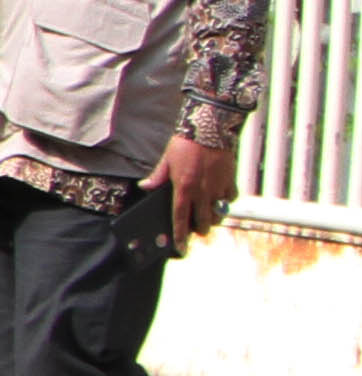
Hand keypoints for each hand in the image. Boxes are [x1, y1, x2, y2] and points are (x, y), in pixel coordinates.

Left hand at [157, 132, 236, 248]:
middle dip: (200, 229)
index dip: (180, 235)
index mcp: (183, 188)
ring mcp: (218, 186)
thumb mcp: (166, 160)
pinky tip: (221, 200)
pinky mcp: (230, 179)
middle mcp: (202, 191)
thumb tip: (144, 187)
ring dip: (214, 218)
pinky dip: (226, 201)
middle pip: (203, 221)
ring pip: (219, 212)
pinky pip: (231, 198)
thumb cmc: (185, 143)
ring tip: (209, 217)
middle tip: (197, 230)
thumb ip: (157, 177)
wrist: (210, 127)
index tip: (181, 248)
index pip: (180, 218)